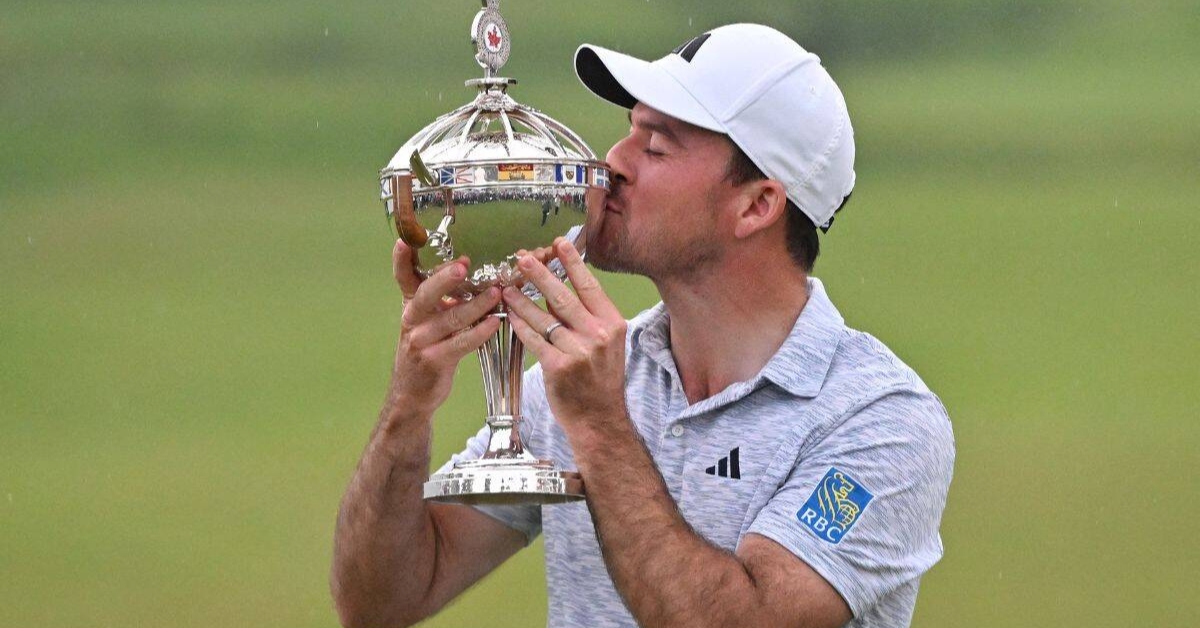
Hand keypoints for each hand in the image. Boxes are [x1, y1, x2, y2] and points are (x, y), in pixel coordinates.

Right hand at [388, 239, 501, 418]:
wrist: (412, 394)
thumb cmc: (427, 350)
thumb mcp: (427, 321)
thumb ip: (441, 300)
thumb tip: (469, 270)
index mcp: (411, 306)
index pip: (403, 278)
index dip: (401, 260)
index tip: (404, 241)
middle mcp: (412, 320)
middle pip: (425, 294)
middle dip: (445, 278)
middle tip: (464, 265)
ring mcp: (420, 341)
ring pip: (450, 318)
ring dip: (476, 304)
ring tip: (497, 293)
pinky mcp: (434, 360)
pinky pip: (460, 342)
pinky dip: (479, 332)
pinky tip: (494, 322)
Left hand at [502, 238, 627, 432]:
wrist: (600, 419)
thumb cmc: (601, 380)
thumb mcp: (605, 344)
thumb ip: (586, 318)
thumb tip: (557, 290)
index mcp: (612, 324)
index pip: (589, 286)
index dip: (572, 262)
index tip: (559, 243)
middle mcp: (598, 334)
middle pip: (563, 296)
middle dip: (540, 273)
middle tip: (522, 257)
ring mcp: (578, 351)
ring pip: (543, 317)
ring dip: (522, 300)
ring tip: (506, 286)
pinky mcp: (558, 367)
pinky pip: (533, 339)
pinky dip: (520, 325)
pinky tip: (508, 315)